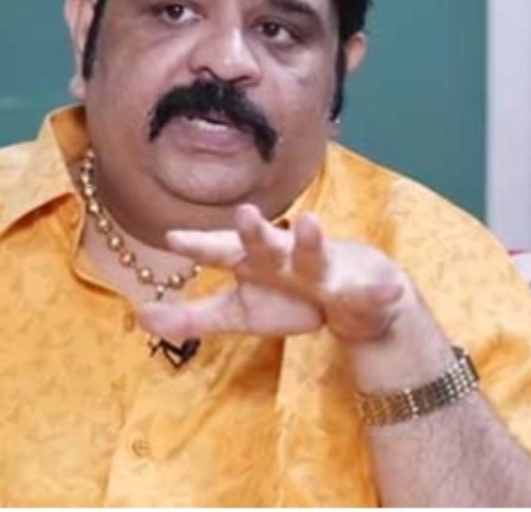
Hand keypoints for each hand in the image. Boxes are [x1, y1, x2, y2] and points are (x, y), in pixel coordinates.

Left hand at [137, 204, 413, 343]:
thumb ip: (191, 318)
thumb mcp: (238, 313)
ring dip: (311, 238)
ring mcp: (322, 269)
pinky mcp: (358, 288)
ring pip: (315, 253)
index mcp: (254, 261)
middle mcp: (284, 257)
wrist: (351, 297)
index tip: (172, 238)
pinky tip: (390, 289)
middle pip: (265, 243)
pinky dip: (380, 291)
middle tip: (244, 212)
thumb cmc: (287, 296)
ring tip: (309, 222)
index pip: (221, 250)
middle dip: (255, 230)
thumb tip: (140, 316)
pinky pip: (370, 291)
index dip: (199, 244)